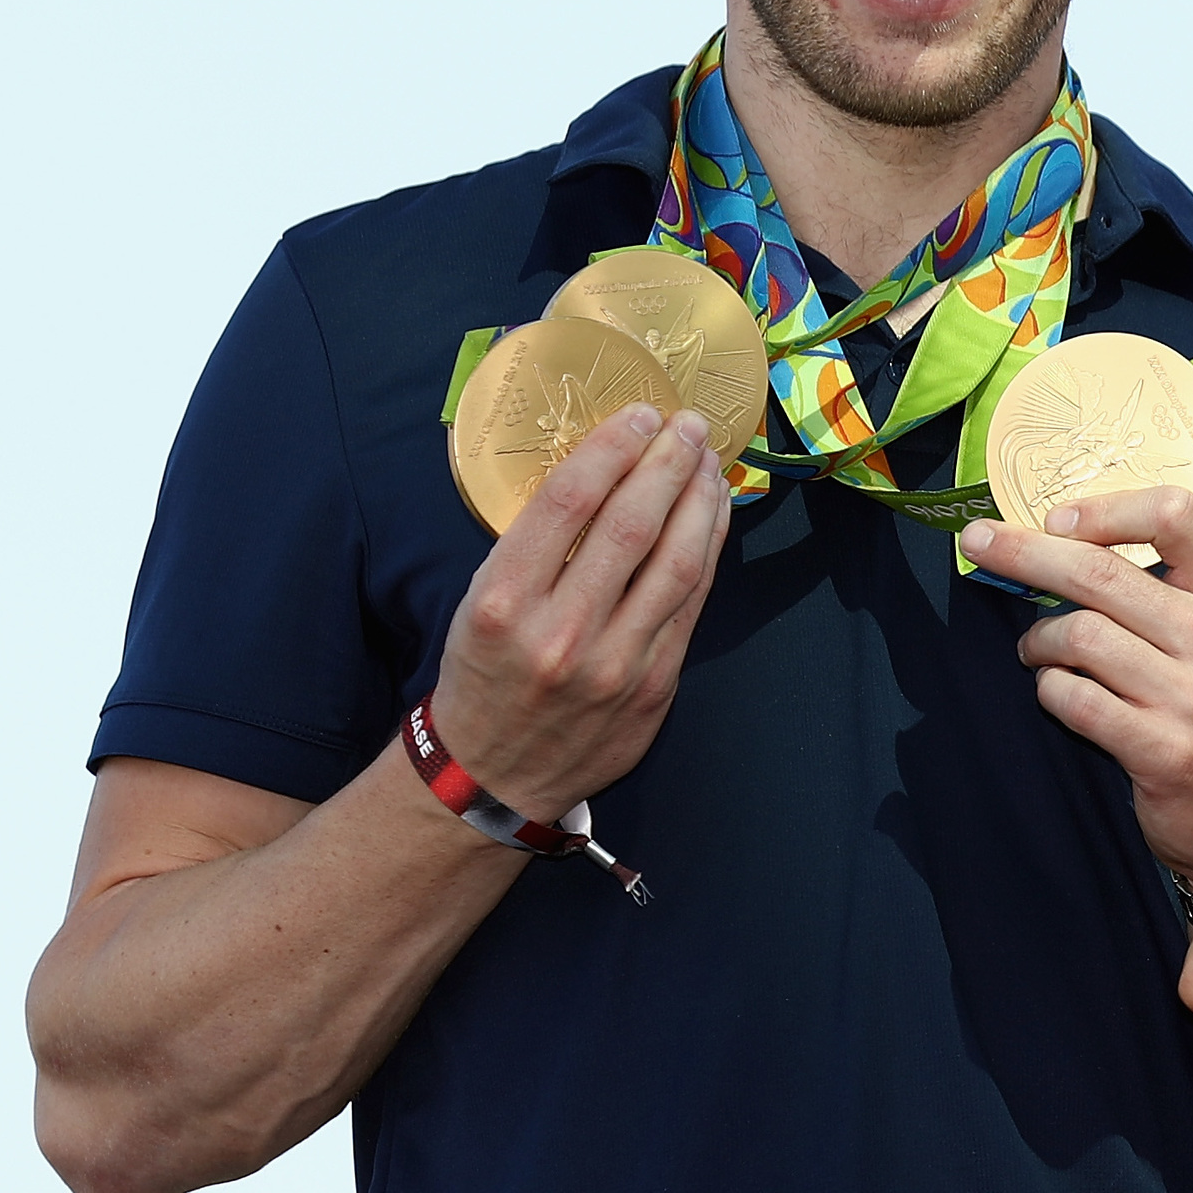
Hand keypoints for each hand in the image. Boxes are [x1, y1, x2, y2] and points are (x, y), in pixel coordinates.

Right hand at [428, 403, 733, 815]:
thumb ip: (537, 546)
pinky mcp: (654, 688)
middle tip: (686, 425)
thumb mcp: (481, 602)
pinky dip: (707, 552)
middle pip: (631, 526)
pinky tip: (711, 517)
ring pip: (676, 564)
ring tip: (707, 461)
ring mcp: (614, 665)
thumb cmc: (485, 674)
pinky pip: (691, 605)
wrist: (493, 778)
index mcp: (503, 603)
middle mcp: (560, 633)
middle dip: (667, 464)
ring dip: (699, 502)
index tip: (639, 415)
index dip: (613, 449)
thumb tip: (609, 469)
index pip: (568, 503)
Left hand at [961, 487, 1192, 883]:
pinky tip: (1056, 692)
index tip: (1058, 520)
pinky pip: (1075, 698)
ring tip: (1036, 651)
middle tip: (982, 542)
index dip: (1106, 508)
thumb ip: (1169, 592)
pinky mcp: (1164, 748)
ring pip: (1079, 634)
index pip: (1176, 514)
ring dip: (1039, 640)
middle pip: (1102, 571)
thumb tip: (1063, 544)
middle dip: (1027, 552)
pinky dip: (1051, 690)